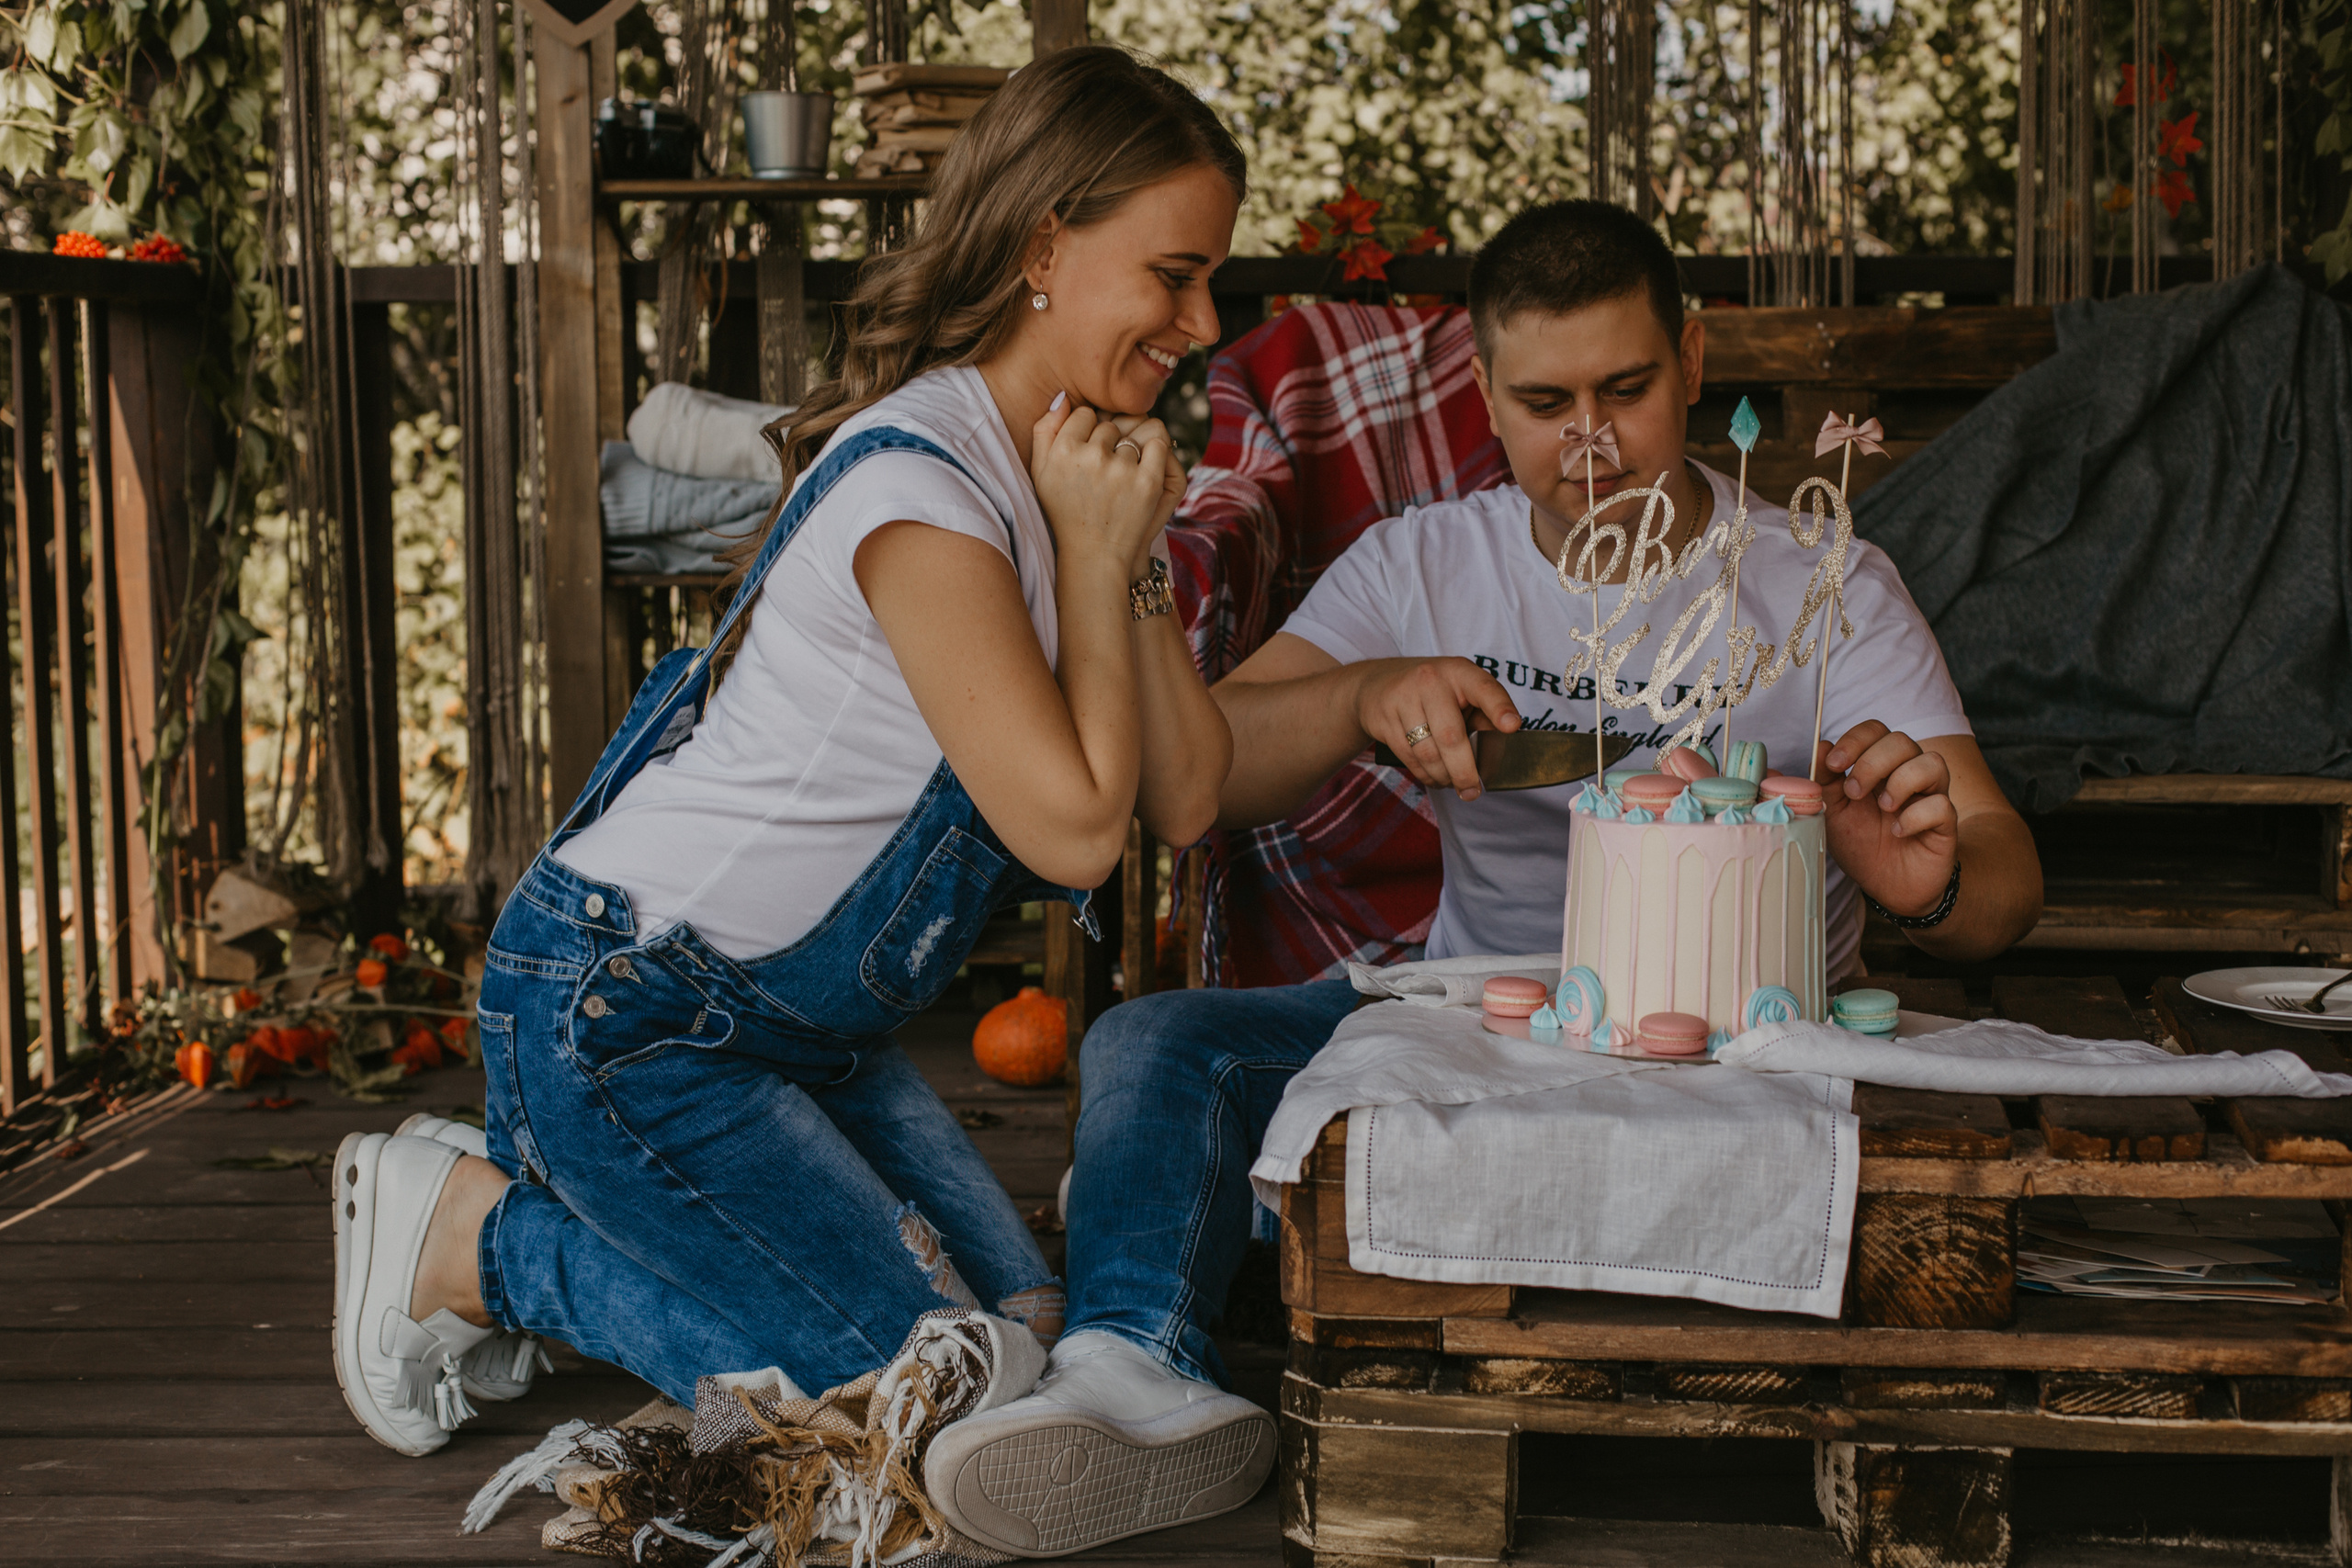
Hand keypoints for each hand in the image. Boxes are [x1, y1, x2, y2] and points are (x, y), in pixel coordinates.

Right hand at [1030, 401, 1171, 575]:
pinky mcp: (1148, 482)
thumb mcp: (1041, 474)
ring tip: (1121, 476)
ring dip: (1131, 450)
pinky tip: (1143, 470)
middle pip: (1109, 424)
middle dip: (1109, 442)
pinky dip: (1155, 453)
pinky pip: (1158, 444)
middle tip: (1105, 470)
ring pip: (1133, 433)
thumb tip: (1062, 397)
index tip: (1089, 453)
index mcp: (1062, 451)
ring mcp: (1121, 469)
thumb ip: (1044, 432)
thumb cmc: (1065, 511)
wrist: (1094, 554)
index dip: (1088, 431)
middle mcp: (1090, 457)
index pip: (1084, 414)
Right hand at [1355, 657, 1521, 802]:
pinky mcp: (1383, 719)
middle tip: (1473, 791)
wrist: (1376, 684)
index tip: (1512, 727)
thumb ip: (1483, 713)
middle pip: (1450, 736)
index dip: (1499, 708)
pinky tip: (1435, 777)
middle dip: (1464, 771)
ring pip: (1427, 753)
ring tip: (1452, 784)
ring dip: (1443, 776)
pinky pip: (1408, 758)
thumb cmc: (1432, 691)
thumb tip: (1504, 740)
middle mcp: (1430, 681)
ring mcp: (1403, 699)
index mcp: (1459, 672)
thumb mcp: (1460, 691)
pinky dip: (1425, 774)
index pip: (1483, 689)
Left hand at [1817, 720, 1957, 917]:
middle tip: (1854, 792)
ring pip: (1932, 762)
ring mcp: (1931, 795)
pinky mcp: (1946, 822)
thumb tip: (1821, 746)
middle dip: (1873, 762)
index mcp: (1880, 767)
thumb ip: (1825, 781)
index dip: (1856, 739)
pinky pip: (1942, 804)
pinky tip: (1899, 831)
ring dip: (1901, 782)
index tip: (1834, 764)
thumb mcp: (1834, 812)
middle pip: (1902, 740)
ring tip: (1883, 808)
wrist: (1888, 886)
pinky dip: (1916, 816)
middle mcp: (1909, 774)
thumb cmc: (1862, 844)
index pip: (1876, 730)